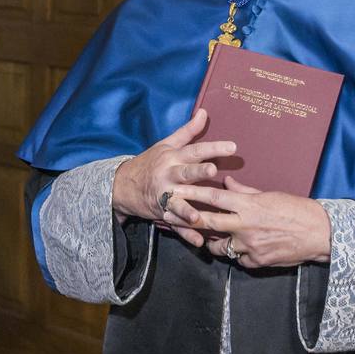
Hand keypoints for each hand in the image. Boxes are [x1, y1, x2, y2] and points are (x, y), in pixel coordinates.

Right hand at [111, 108, 235, 247]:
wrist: (122, 185)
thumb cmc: (149, 162)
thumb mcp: (166, 144)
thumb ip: (188, 131)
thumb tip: (204, 112)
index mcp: (172, 158)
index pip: (195, 150)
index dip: (213, 148)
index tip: (232, 146)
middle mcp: (168, 176)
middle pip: (185, 173)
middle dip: (198, 173)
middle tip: (212, 170)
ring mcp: (164, 196)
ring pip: (178, 203)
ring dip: (188, 210)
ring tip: (198, 216)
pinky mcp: (163, 213)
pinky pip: (175, 225)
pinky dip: (186, 234)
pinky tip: (199, 242)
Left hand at [166, 176, 330, 267]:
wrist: (318, 233)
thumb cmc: (296, 209)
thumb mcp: (270, 194)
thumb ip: (245, 191)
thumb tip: (227, 183)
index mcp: (248, 205)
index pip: (213, 198)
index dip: (191, 193)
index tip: (175, 189)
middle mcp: (244, 226)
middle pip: (207, 222)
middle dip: (186, 218)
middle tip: (170, 215)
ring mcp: (249, 246)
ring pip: (218, 246)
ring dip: (210, 242)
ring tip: (204, 238)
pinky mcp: (256, 262)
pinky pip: (238, 259)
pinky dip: (236, 254)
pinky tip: (237, 250)